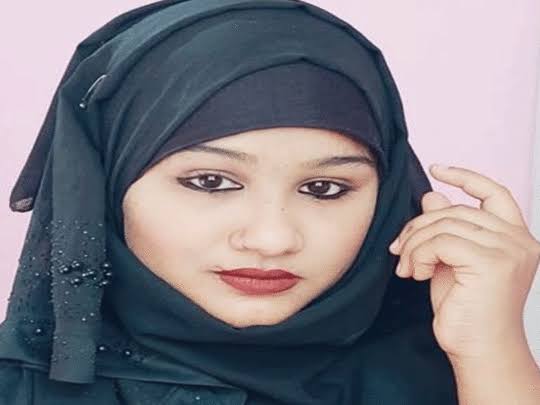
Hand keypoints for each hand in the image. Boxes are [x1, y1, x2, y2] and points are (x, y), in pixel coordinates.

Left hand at [388, 164, 539, 361]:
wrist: (478, 350)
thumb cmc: (466, 310)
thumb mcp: (451, 261)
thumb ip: (447, 228)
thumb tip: (433, 194)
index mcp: (514, 237)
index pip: (494, 192)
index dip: (466, 176)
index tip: (438, 169)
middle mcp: (519, 240)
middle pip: (455, 210)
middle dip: (418, 226)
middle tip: (399, 248)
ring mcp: (509, 249)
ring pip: (443, 224)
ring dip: (414, 244)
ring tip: (406, 267)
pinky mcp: (492, 262)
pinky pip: (439, 241)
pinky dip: (419, 254)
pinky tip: (414, 273)